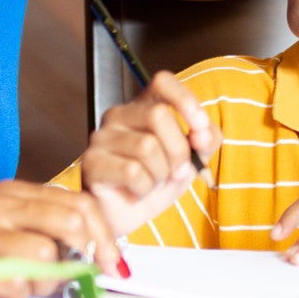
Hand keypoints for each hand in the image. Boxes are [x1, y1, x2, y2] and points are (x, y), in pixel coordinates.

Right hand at [0, 180, 118, 297]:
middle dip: (89, 255)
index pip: (79, 202)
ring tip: (24, 286)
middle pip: (72, 222)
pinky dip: (14, 297)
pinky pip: (15, 283)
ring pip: (46, 254)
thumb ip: (35, 227)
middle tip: (85, 277)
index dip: (104, 234)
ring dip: (45, 281)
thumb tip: (85, 252)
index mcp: (10, 192)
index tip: (111, 259)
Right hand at [79, 71, 220, 236]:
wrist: (128, 215)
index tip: (200, 126)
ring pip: (147, 146)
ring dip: (161, 174)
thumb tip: (202, 133)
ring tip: (153, 182)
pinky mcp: (92, 162)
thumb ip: (206, 140)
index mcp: (144, 106)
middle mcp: (119, 115)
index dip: (185, 100)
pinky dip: (145, 188)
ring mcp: (102, 137)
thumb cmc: (158, 180)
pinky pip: (132, 171)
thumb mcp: (192, 158)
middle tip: (176, 172)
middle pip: (159, 115)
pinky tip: (138, 191)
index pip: (162, 81)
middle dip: (178, 150)